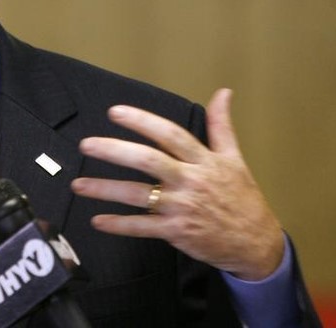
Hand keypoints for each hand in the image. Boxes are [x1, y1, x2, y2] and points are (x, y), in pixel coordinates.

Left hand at [71, 89, 283, 280]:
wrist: (257, 243)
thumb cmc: (243, 198)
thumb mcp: (234, 158)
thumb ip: (221, 125)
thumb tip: (223, 92)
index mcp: (202, 160)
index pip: (169, 134)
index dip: (142, 121)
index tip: (115, 112)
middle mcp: (190, 181)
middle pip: (148, 161)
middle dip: (115, 151)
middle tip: (86, 145)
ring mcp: (182, 207)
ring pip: (138, 195)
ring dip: (106, 190)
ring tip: (78, 184)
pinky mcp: (177, 231)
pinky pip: (142, 227)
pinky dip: (119, 225)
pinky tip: (98, 221)